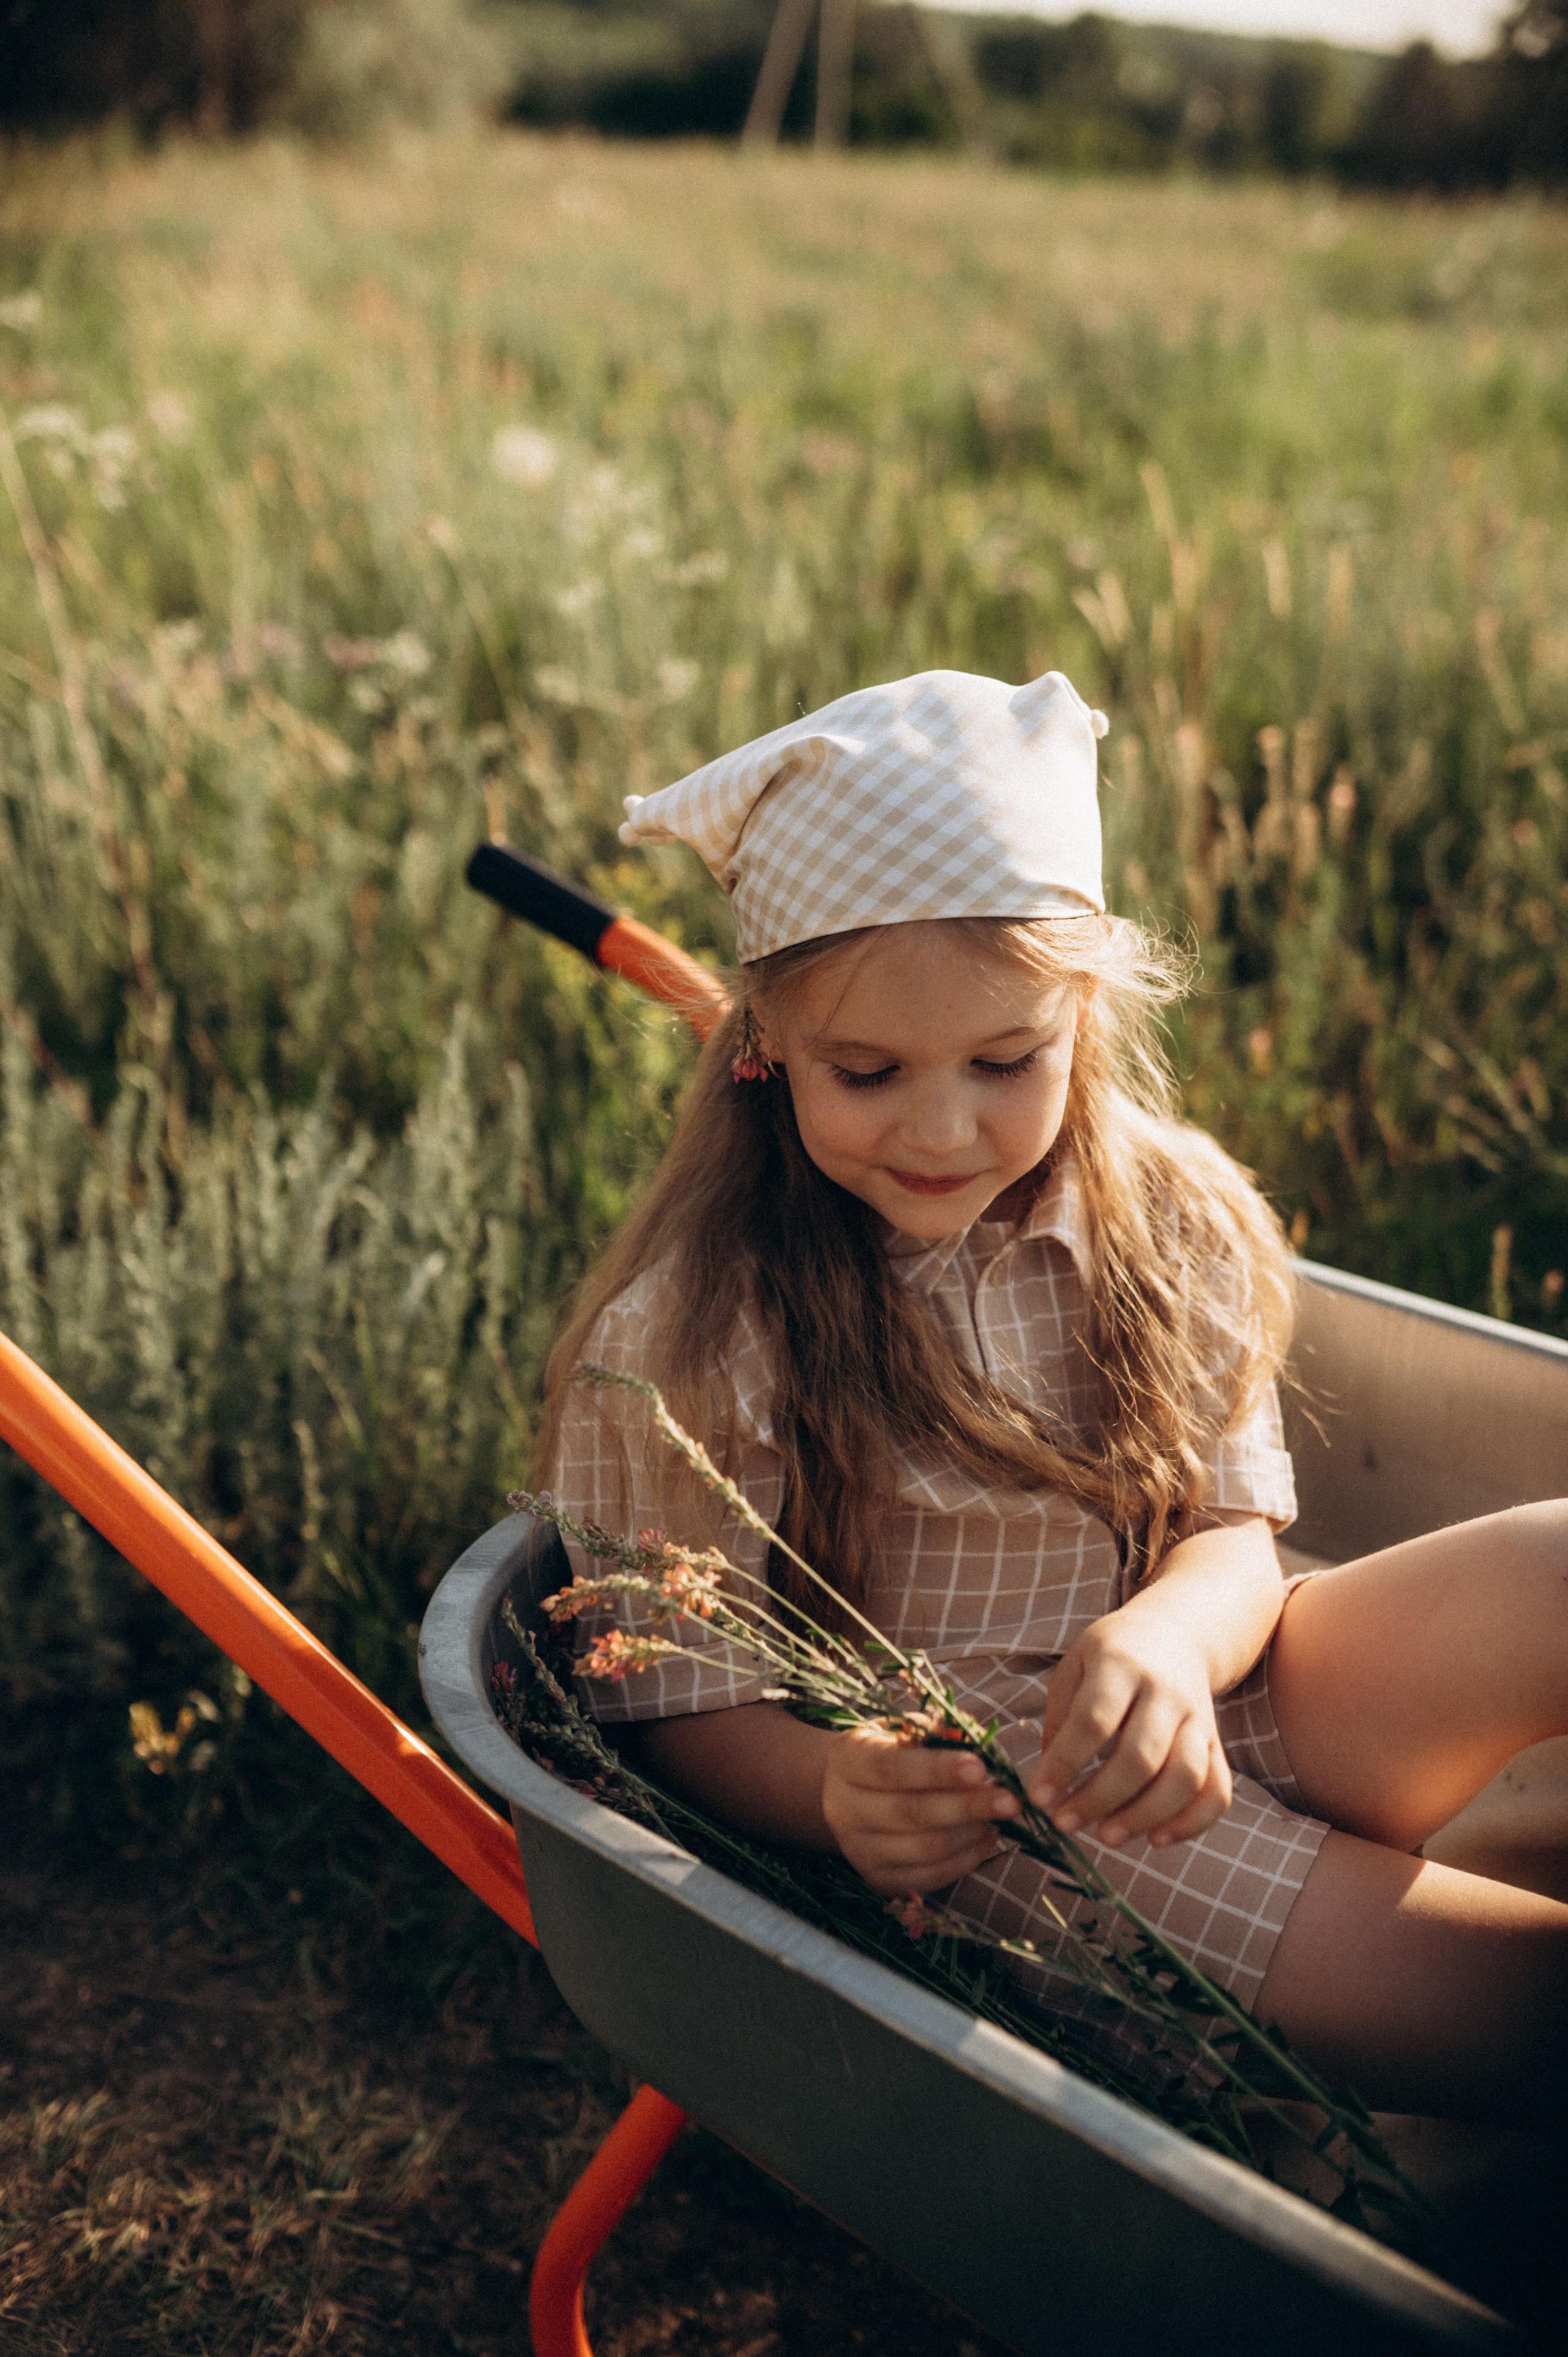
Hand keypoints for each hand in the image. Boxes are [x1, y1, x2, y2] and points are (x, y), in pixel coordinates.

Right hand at [822, 1726, 1019, 1894]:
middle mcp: (844, 1808)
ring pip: (924, 1849)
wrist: (850, 1795)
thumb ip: (935, 1732)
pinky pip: (929, 1877)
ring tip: (1000, 1816)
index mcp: (847, 1760)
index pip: (891, 1768)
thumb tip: (976, 1743)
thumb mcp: (902, 1730)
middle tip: (1009, 1800)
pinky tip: (987, 1838)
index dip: (937, 1769)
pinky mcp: (878, 1879)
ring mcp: (859, 1849)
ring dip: (971, 1833)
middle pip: (910, 1813)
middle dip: (967, 1807)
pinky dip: (966, 1860)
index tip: (980, 1767)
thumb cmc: (888, 1752)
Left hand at [1029, 1610, 1232, 1849]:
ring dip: (1144, 1816)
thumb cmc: (1112, 1655)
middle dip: (1099, 1798)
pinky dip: (1192, 1823)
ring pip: (1185, 1777)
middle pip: (1141, 1756)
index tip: (1038, 1797)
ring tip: (1105, 1836)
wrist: (1175, 1633)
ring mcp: (1198, 1718)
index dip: (1064, 1763)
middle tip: (1064, 1823)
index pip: (1094, 1720)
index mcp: (1120, 1665)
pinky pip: (1217, 1790)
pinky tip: (1155, 1839)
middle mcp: (1165, 1691)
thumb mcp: (1074, 1666)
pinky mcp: (1216, 1743)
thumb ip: (1059, 1717)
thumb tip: (1048, 1779)